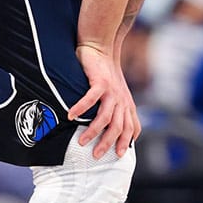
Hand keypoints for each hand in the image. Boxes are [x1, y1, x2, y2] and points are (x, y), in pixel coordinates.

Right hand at [68, 44, 140, 158]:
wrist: (101, 46)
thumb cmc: (105, 72)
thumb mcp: (116, 92)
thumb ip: (116, 109)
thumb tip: (108, 128)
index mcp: (127, 104)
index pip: (132, 128)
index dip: (126, 142)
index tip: (117, 155)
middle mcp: (121, 99)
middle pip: (118, 127)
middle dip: (108, 144)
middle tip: (96, 156)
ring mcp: (111, 91)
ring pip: (106, 117)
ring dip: (93, 131)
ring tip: (81, 142)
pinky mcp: (100, 82)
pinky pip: (90, 99)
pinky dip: (80, 109)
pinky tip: (70, 116)